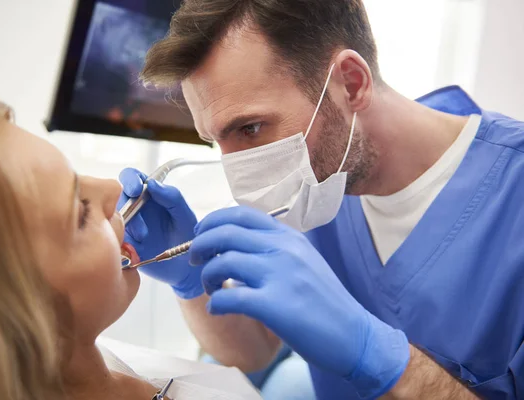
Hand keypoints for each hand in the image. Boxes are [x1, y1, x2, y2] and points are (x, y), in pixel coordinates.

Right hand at [118, 168, 201, 298]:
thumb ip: (172, 198)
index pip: (133, 178)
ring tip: (143, 236)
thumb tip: (152, 184)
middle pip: (117, 195)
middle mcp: (135, 208)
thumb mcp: (184, 216)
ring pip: (112, 216)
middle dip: (125, 202)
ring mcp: (126, 226)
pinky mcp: (121, 243)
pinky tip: (133, 247)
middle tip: (135, 211)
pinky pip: (111, 236)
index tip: (137, 188)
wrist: (184, 270)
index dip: (131, 179)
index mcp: (150, 196)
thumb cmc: (187, 239)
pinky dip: (118, 238)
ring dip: (127, 223)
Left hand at [191, 206, 409, 398]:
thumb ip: (274, 247)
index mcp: (288, 237)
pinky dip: (215, 303)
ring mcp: (280, 275)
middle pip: (225, 232)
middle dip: (199, 245)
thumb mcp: (303, 260)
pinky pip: (228, 296)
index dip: (212, 221)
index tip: (201, 235)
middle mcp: (283, 249)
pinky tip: (218, 309)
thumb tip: (235, 244)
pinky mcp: (275, 306)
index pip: (240, 213)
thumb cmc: (324, 301)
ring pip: (222, 262)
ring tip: (210, 288)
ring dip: (206, 276)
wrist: (354, 335)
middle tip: (194, 260)